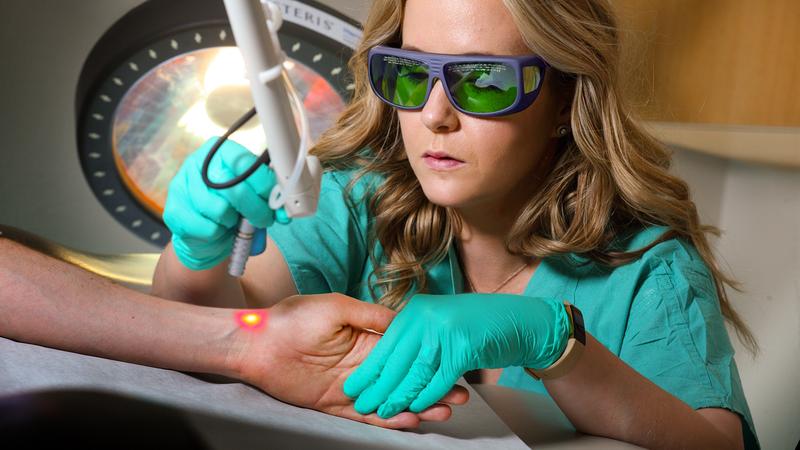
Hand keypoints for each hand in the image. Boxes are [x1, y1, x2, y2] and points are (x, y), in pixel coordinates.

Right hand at [163, 137, 278, 269]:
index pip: (244, 161)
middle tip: (264, 219)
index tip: (276, 199)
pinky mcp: (174, 211)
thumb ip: (266, 197)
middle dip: (256, 208)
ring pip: (220, 209)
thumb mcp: (251, 196)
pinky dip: (219, 234)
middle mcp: (197, 163)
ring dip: (234, 222)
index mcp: (219, 151)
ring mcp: (181, 186)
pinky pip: (207, 227)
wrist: (203, 235)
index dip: (263, 182)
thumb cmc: (231, 209)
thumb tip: (285, 211)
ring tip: (233, 222)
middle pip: (234, 187)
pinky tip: (217, 230)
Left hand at [229, 293, 468, 428]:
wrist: (258, 343)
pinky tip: (411, 419)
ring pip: (391, 399)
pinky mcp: (335, 404)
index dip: (428, 358)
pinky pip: (366, 416)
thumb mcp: (337, 306)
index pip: (404, 351)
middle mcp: (363, 363)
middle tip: (460, 393)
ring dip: (418, 404)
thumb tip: (401, 320)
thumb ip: (370, 315)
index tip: (453, 362)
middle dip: (432, 385)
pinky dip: (389, 420)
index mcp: (366, 338)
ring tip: (444, 408)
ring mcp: (351, 385)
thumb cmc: (294, 318)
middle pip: (404, 378)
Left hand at [343, 293, 569, 417]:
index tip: (353, 387)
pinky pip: (439, 377)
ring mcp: (445, 330)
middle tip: (362, 404)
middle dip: (378, 386)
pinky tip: (416, 408)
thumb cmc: (476, 322)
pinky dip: (427, 395)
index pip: (385, 344)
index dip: (370, 369)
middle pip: (396, 360)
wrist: (520, 319)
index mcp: (415, 310)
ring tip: (383, 411)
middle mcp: (426, 317)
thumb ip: (413, 333)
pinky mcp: (463, 346)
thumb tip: (384, 357)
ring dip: (399, 395)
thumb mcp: (437, 319)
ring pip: (415, 372)